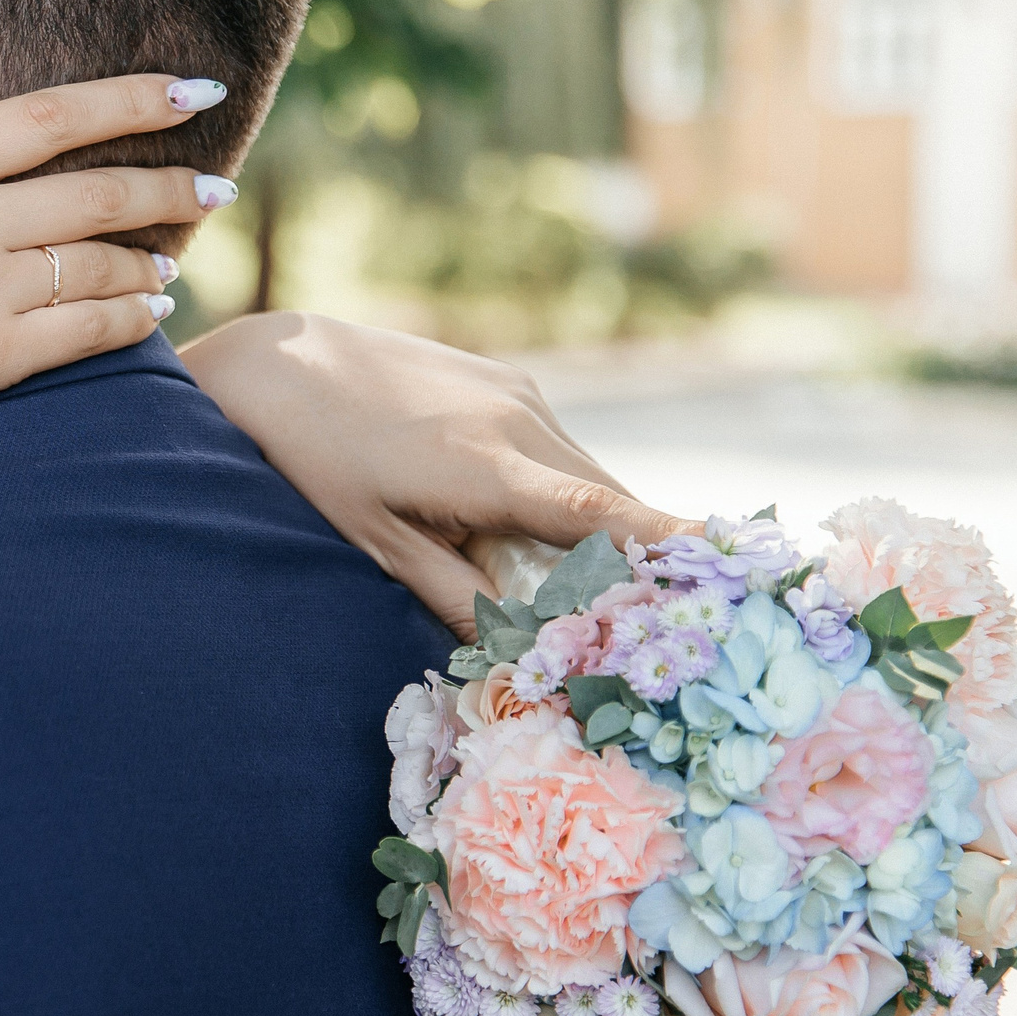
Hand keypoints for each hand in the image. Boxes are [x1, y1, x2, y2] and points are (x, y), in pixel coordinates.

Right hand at [0, 1, 231, 479]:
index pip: (50, 118)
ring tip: (171, 257)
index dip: (132, 99)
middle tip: (218, 185)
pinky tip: (148, 313)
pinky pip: (81, 333)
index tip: (195, 89)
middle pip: (94, 194)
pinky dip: (127, 319)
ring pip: (97, 266)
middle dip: (169, 185)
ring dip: (149, 259)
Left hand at [178, 311, 694, 639]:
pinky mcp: (508, 378)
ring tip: (574, 574)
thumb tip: (520, 652)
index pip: (602, 513)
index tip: (736, 570)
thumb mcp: (377, 543)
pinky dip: (559, 486)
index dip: (670, 544)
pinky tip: (517, 513)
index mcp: (489, 467)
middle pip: (608, 503)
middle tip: (651, 619)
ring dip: (591, 523)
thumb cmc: (317, 463)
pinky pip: (557, 446)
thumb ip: (454, 596)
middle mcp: (520, 419)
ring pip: (586, 473)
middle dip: (632, 559)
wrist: (280, 363)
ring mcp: (518, 392)